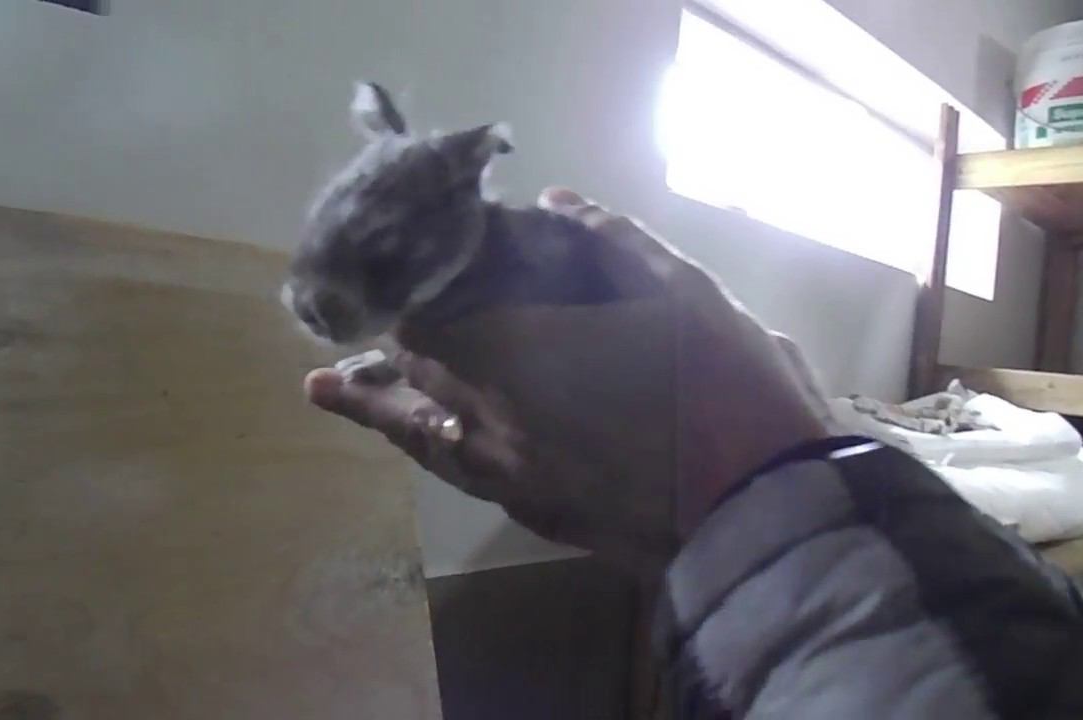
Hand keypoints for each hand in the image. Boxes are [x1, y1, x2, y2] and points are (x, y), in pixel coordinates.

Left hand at [306, 189, 831, 570]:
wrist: (760, 512)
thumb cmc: (724, 390)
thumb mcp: (683, 293)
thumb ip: (612, 242)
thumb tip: (560, 201)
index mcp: (519, 355)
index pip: (421, 317)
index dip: (399, 289)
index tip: (390, 266)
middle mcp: (492, 421)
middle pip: (411, 376)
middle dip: (386, 343)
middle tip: (363, 314)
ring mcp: (509, 479)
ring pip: (419, 439)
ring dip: (375, 407)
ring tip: (322, 390)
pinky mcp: (535, 516)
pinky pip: (464, 477)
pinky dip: (437, 449)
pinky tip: (433, 444)